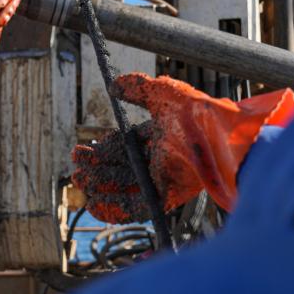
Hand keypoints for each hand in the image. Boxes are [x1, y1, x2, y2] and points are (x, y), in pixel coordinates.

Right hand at [72, 74, 293, 222]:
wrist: (217, 137)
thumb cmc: (194, 113)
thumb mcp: (161, 92)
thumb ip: (137, 87)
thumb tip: (114, 84)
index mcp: (159, 138)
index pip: (124, 146)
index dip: (102, 148)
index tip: (83, 148)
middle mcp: (160, 160)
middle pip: (120, 168)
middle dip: (95, 168)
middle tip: (76, 166)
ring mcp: (163, 180)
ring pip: (124, 188)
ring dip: (100, 187)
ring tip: (79, 181)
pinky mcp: (166, 198)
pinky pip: (136, 209)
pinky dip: (114, 209)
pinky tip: (93, 203)